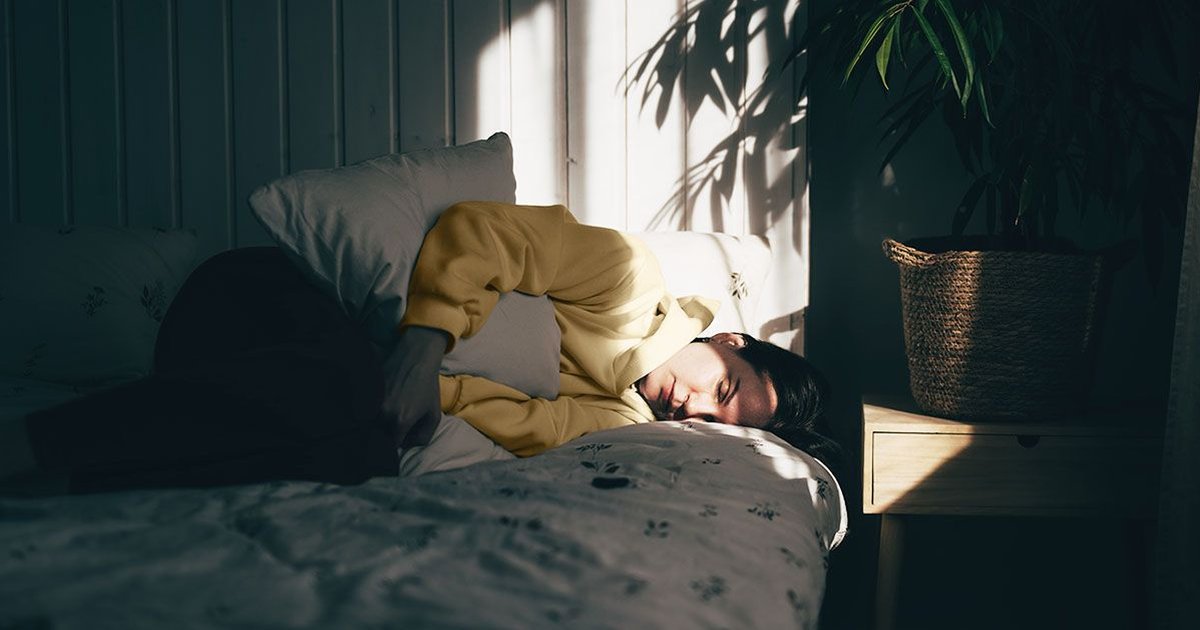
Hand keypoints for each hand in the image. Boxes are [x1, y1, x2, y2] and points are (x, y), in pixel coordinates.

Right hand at [379, 326, 448, 447]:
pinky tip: (378, 406)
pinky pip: (363, 409)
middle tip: (390, 429)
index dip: (394, 445)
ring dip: (374, 424)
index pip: (390, 446)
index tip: (396, 441)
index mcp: (400, 421)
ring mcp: (373, 401)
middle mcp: (383, 413)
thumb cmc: (427, 387)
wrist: (416, 358)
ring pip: (368, 423)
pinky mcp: (367, 391)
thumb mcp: (433, 416)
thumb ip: (423, 438)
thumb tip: (406, 446)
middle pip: (377, 435)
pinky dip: (368, 411)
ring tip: (384, 417)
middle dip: (383, 436)